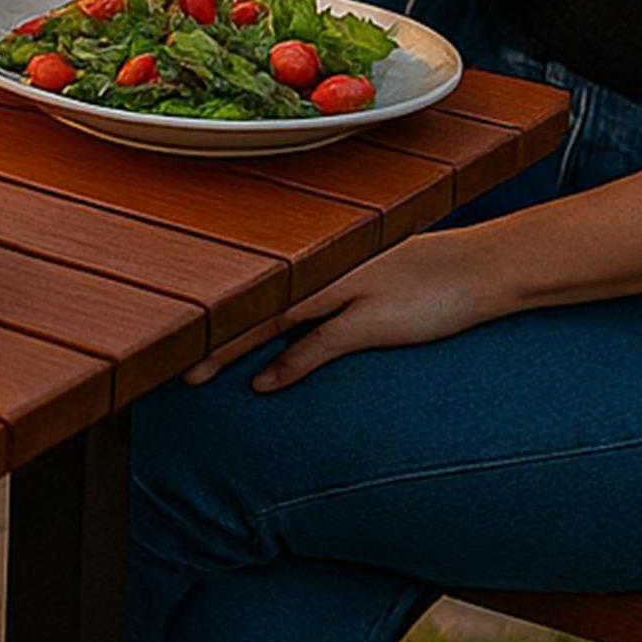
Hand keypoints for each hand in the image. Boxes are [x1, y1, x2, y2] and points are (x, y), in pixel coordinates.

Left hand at [183, 226, 512, 392]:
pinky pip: (321, 344)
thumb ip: (328, 288)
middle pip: (248, 299)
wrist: (485, 266)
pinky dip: (289, 366)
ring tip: (192, 374)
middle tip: (157, 349)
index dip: (211, 300)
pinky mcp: (374, 320)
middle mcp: (322, 269)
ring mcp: (346, 291)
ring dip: (229, 348)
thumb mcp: (367, 270)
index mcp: (317, 255)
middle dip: (203, 326)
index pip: (252, 277)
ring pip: (270, 319)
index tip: (170, 318)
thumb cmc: (427, 272)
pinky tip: (263, 386)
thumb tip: (292, 317)